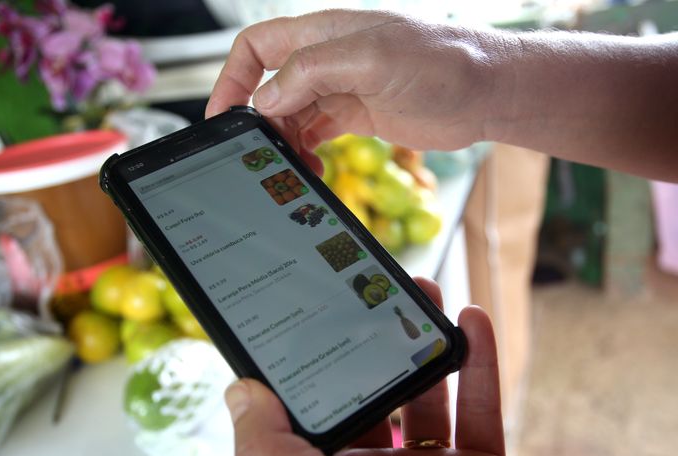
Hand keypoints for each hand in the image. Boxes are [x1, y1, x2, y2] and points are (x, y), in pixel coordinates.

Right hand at [206, 10, 499, 159]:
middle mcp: (327, 60)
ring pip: (291, 115)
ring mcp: (342, 89)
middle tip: (258, 155)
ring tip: (288, 167)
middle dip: (258, 121)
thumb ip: (311, 72)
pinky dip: (305, 151)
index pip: (257, 47)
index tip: (222, 115)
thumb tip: (265, 100)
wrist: (487, 91)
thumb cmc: (441, 61)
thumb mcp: (370, 58)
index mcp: (322, 34)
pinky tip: (309, 167)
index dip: (233, 78)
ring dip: (282, 142)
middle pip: (270, 87)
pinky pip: (316, 133)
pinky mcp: (358, 115)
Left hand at [223, 277, 566, 455]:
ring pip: (427, 394)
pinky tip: (473, 321)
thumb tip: (239, 392)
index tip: (305, 317)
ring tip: (423, 292)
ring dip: (425, 342)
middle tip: (372, 293)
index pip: (312, 415)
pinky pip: (480, 408)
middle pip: (371, 395)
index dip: (308, 367)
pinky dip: (480, 363)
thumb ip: (272, 452)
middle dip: (372, 344)